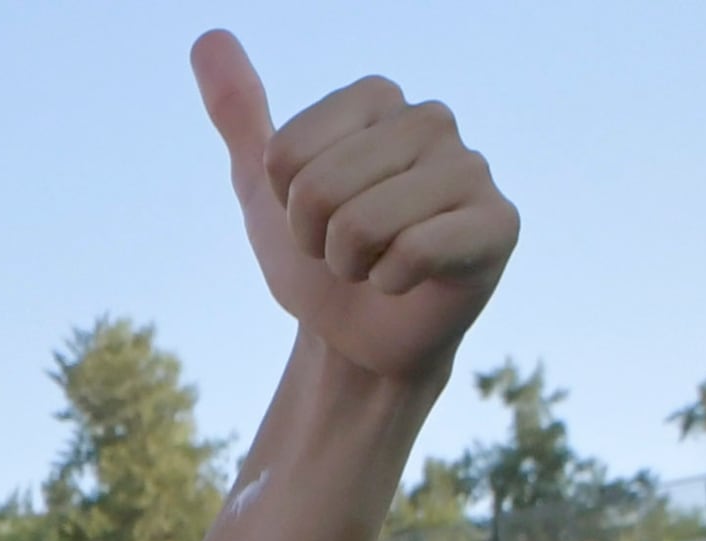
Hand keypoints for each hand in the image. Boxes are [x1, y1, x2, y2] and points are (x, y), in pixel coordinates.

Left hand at [197, 35, 512, 393]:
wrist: (356, 338)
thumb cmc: (316, 261)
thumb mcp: (262, 187)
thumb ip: (238, 112)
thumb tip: (207, 37)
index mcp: (377, 98)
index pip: (286, 154)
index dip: (284, 205)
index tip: (313, 218)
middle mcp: (431, 119)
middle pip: (320, 189)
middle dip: (316, 240)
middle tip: (344, 250)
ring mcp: (471, 168)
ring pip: (364, 223)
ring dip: (352, 265)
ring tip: (375, 263)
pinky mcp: (498, 223)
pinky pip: (414, 252)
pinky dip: (391, 283)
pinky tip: (409, 280)